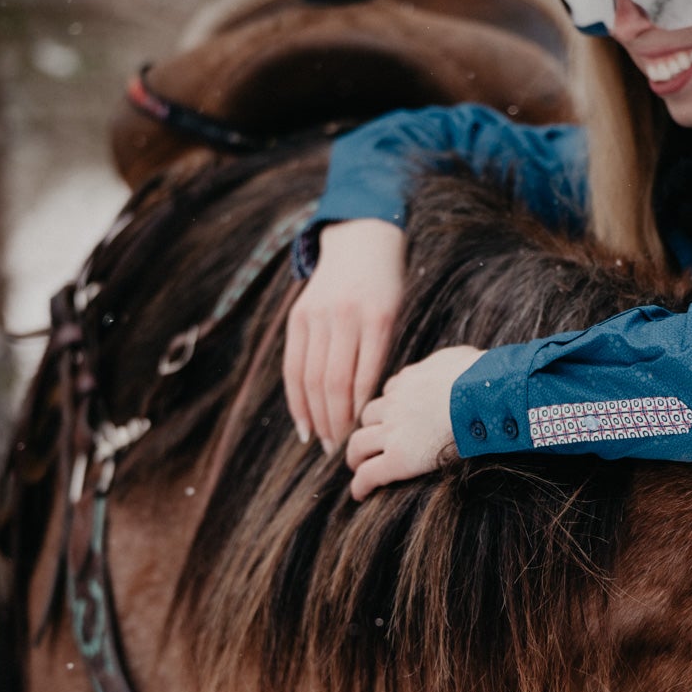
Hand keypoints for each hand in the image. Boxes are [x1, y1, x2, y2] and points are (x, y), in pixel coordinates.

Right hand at [283, 219, 405, 450]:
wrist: (361, 240)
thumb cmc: (389, 287)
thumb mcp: (397, 315)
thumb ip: (383, 354)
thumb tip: (373, 410)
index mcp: (377, 319)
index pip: (363, 377)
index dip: (357, 413)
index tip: (359, 439)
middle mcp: (343, 317)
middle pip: (332, 382)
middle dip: (334, 422)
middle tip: (338, 452)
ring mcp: (316, 315)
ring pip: (310, 377)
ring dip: (314, 416)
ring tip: (321, 443)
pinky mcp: (298, 316)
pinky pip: (293, 365)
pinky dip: (296, 398)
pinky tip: (303, 422)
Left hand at [346, 345, 483, 499]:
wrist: (483, 395)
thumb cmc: (484, 377)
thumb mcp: (463, 358)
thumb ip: (450, 362)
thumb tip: (459, 364)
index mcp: (410, 379)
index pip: (391, 391)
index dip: (391, 405)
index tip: (394, 417)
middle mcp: (396, 403)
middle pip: (369, 416)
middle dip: (368, 428)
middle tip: (369, 443)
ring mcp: (394, 431)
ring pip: (359, 443)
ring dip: (356, 455)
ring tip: (358, 467)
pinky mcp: (399, 458)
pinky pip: (370, 473)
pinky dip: (361, 484)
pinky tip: (360, 494)